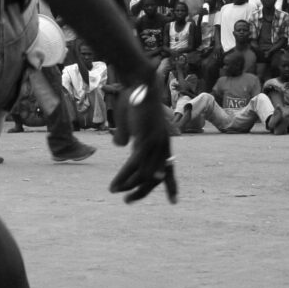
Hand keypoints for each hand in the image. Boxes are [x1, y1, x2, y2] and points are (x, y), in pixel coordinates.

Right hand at [109, 82, 177, 203]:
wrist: (140, 84)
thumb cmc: (135, 100)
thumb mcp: (130, 122)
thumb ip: (127, 136)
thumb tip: (121, 145)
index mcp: (163, 143)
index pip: (170, 169)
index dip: (172, 187)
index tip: (174, 202)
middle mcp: (162, 147)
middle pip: (155, 178)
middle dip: (142, 192)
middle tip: (129, 201)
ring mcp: (155, 145)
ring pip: (143, 176)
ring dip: (128, 186)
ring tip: (115, 192)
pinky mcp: (145, 141)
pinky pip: (134, 167)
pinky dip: (123, 178)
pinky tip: (114, 186)